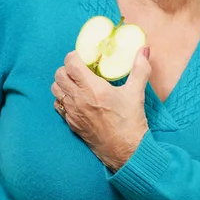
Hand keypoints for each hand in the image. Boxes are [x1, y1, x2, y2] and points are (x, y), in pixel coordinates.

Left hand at [51, 46, 151, 171]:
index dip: (74, 56)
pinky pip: (58, 104)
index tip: (83, 56)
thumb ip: (140, 68)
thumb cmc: (131, 121)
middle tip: (80, 68)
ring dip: (63, 82)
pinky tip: (76, 98)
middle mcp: (78, 99)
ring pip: (55, 89)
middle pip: (59, 75)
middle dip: (68, 68)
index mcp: (93, 88)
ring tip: (77, 82)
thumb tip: (144, 49)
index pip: (71, 64)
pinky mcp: (71, 123)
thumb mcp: (137, 92)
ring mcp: (72, 112)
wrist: (125, 150)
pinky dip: (63, 98)